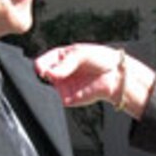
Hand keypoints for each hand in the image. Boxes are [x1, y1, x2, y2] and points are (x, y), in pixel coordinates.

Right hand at [36, 44, 155, 117]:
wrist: (116, 74)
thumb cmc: (101, 59)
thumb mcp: (81, 54)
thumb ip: (65, 63)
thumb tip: (50, 74)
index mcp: (59, 58)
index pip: (43, 61)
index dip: (40, 65)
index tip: (42, 69)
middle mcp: (59, 73)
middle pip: (43, 76)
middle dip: (45, 75)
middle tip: (51, 74)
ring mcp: (63, 87)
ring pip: (49, 89)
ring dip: (55, 85)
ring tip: (70, 79)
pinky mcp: (69, 99)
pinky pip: (60, 101)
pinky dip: (62, 97)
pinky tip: (73, 89)